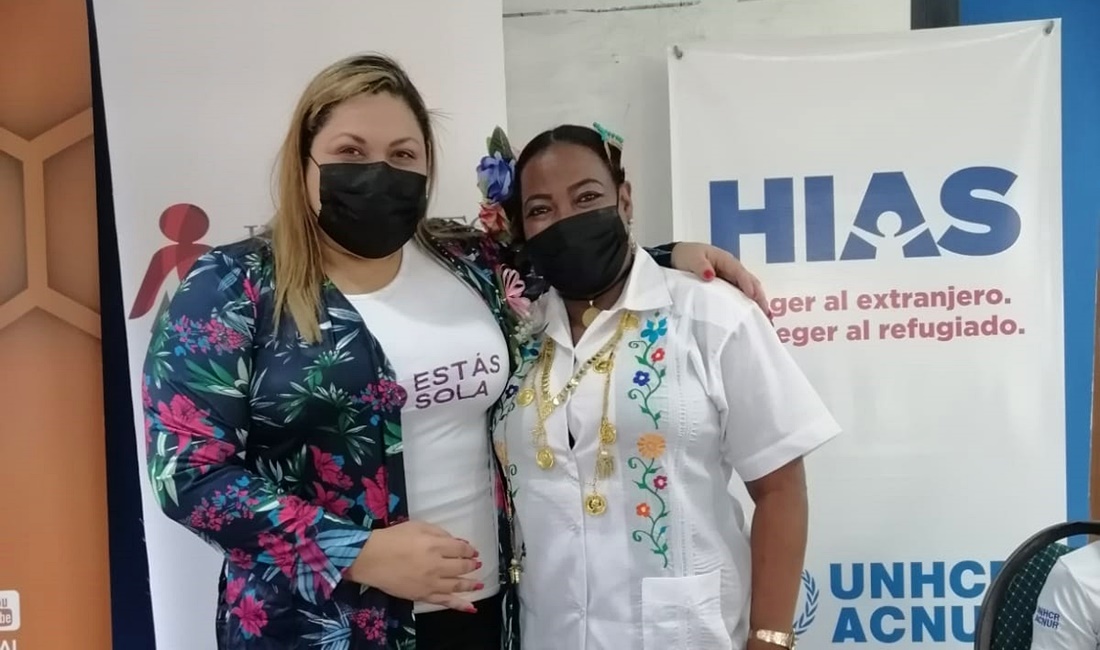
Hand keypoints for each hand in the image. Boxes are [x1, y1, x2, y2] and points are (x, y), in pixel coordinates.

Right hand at [347, 521, 482, 611]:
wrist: (371, 559)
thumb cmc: (392, 538)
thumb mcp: (417, 526)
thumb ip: (439, 533)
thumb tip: (458, 543)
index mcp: (435, 545)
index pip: (460, 549)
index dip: (469, 551)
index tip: (473, 552)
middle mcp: (437, 565)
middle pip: (461, 567)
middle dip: (471, 565)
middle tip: (476, 564)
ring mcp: (430, 583)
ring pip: (457, 585)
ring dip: (471, 584)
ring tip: (479, 583)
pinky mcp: (423, 595)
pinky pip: (445, 602)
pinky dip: (459, 605)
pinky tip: (471, 606)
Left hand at [670, 243, 768, 314]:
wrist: (677, 257)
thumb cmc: (686, 256)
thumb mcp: (692, 259)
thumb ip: (700, 267)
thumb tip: (711, 276)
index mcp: (725, 260)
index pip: (739, 272)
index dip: (746, 283)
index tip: (752, 296)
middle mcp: (732, 269)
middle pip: (749, 281)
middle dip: (758, 295)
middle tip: (766, 311)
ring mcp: (730, 278)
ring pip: (748, 288)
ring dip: (757, 300)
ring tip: (765, 316)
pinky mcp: (726, 286)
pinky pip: (740, 293)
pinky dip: (748, 302)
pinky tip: (753, 314)